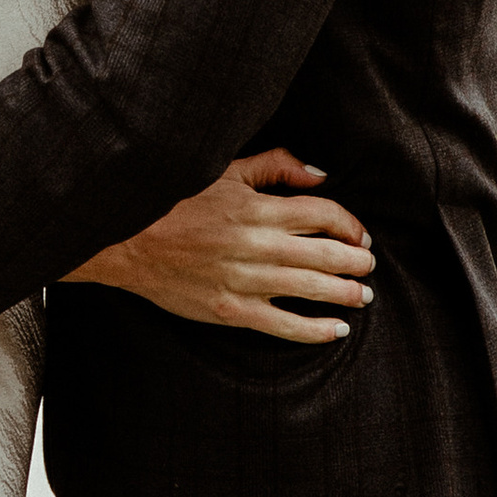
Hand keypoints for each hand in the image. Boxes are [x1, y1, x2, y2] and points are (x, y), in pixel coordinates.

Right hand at [66, 152, 373, 340]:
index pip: (324, 215)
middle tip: (369, 268)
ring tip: (362, 297)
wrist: (127, 240)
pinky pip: (284, 324)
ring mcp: (246, 280)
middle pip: (327, 255)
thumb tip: (319, 176)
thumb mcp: (225, 171)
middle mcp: (259, 245)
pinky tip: (337, 330)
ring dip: (345, 294)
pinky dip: (315, 330)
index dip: (351, 225)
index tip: (361, 235)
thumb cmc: (175, 202)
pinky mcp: (232, 310)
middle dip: (357, 263)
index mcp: (259, 208)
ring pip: (312, 290)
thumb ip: (275, 166)